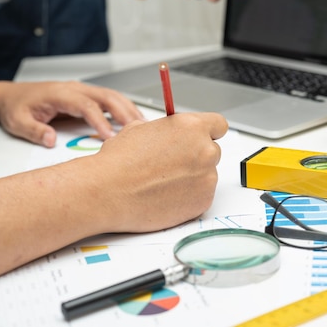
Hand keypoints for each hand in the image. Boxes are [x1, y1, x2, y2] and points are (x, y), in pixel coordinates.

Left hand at [0, 81, 143, 147]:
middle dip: (124, 112)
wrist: (11, 96)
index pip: (86, 105)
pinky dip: (124, 108)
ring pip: (112, 96)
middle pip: (107, 96)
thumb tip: (50, 140)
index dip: (100, 121)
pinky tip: (133, 120)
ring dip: (129, 109)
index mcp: (60, 93)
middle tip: (138, 130)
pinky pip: (109, 99)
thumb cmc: (16, 107)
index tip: (110, 137)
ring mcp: (82, 90)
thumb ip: (34, 131)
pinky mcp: (86, 96)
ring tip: (143, 126)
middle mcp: (75, 89)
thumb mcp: (18, 122)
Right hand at [84, 112, 228, 232]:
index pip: (218, 124)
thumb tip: (169, 135)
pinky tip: (165, 196)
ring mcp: (207, 178)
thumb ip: (166, 130)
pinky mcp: (203, 201)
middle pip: (212, 151)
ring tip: (162, 183)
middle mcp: (205, 150)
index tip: (201, 138)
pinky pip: (202, 195)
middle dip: (196, 156)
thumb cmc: (119, 161)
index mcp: (191, 127)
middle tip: (172, 165)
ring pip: (207, 175)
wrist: (108, 192)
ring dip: (192, 178)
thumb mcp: (140, 129)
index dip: (207, 132)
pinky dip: (189, 197)